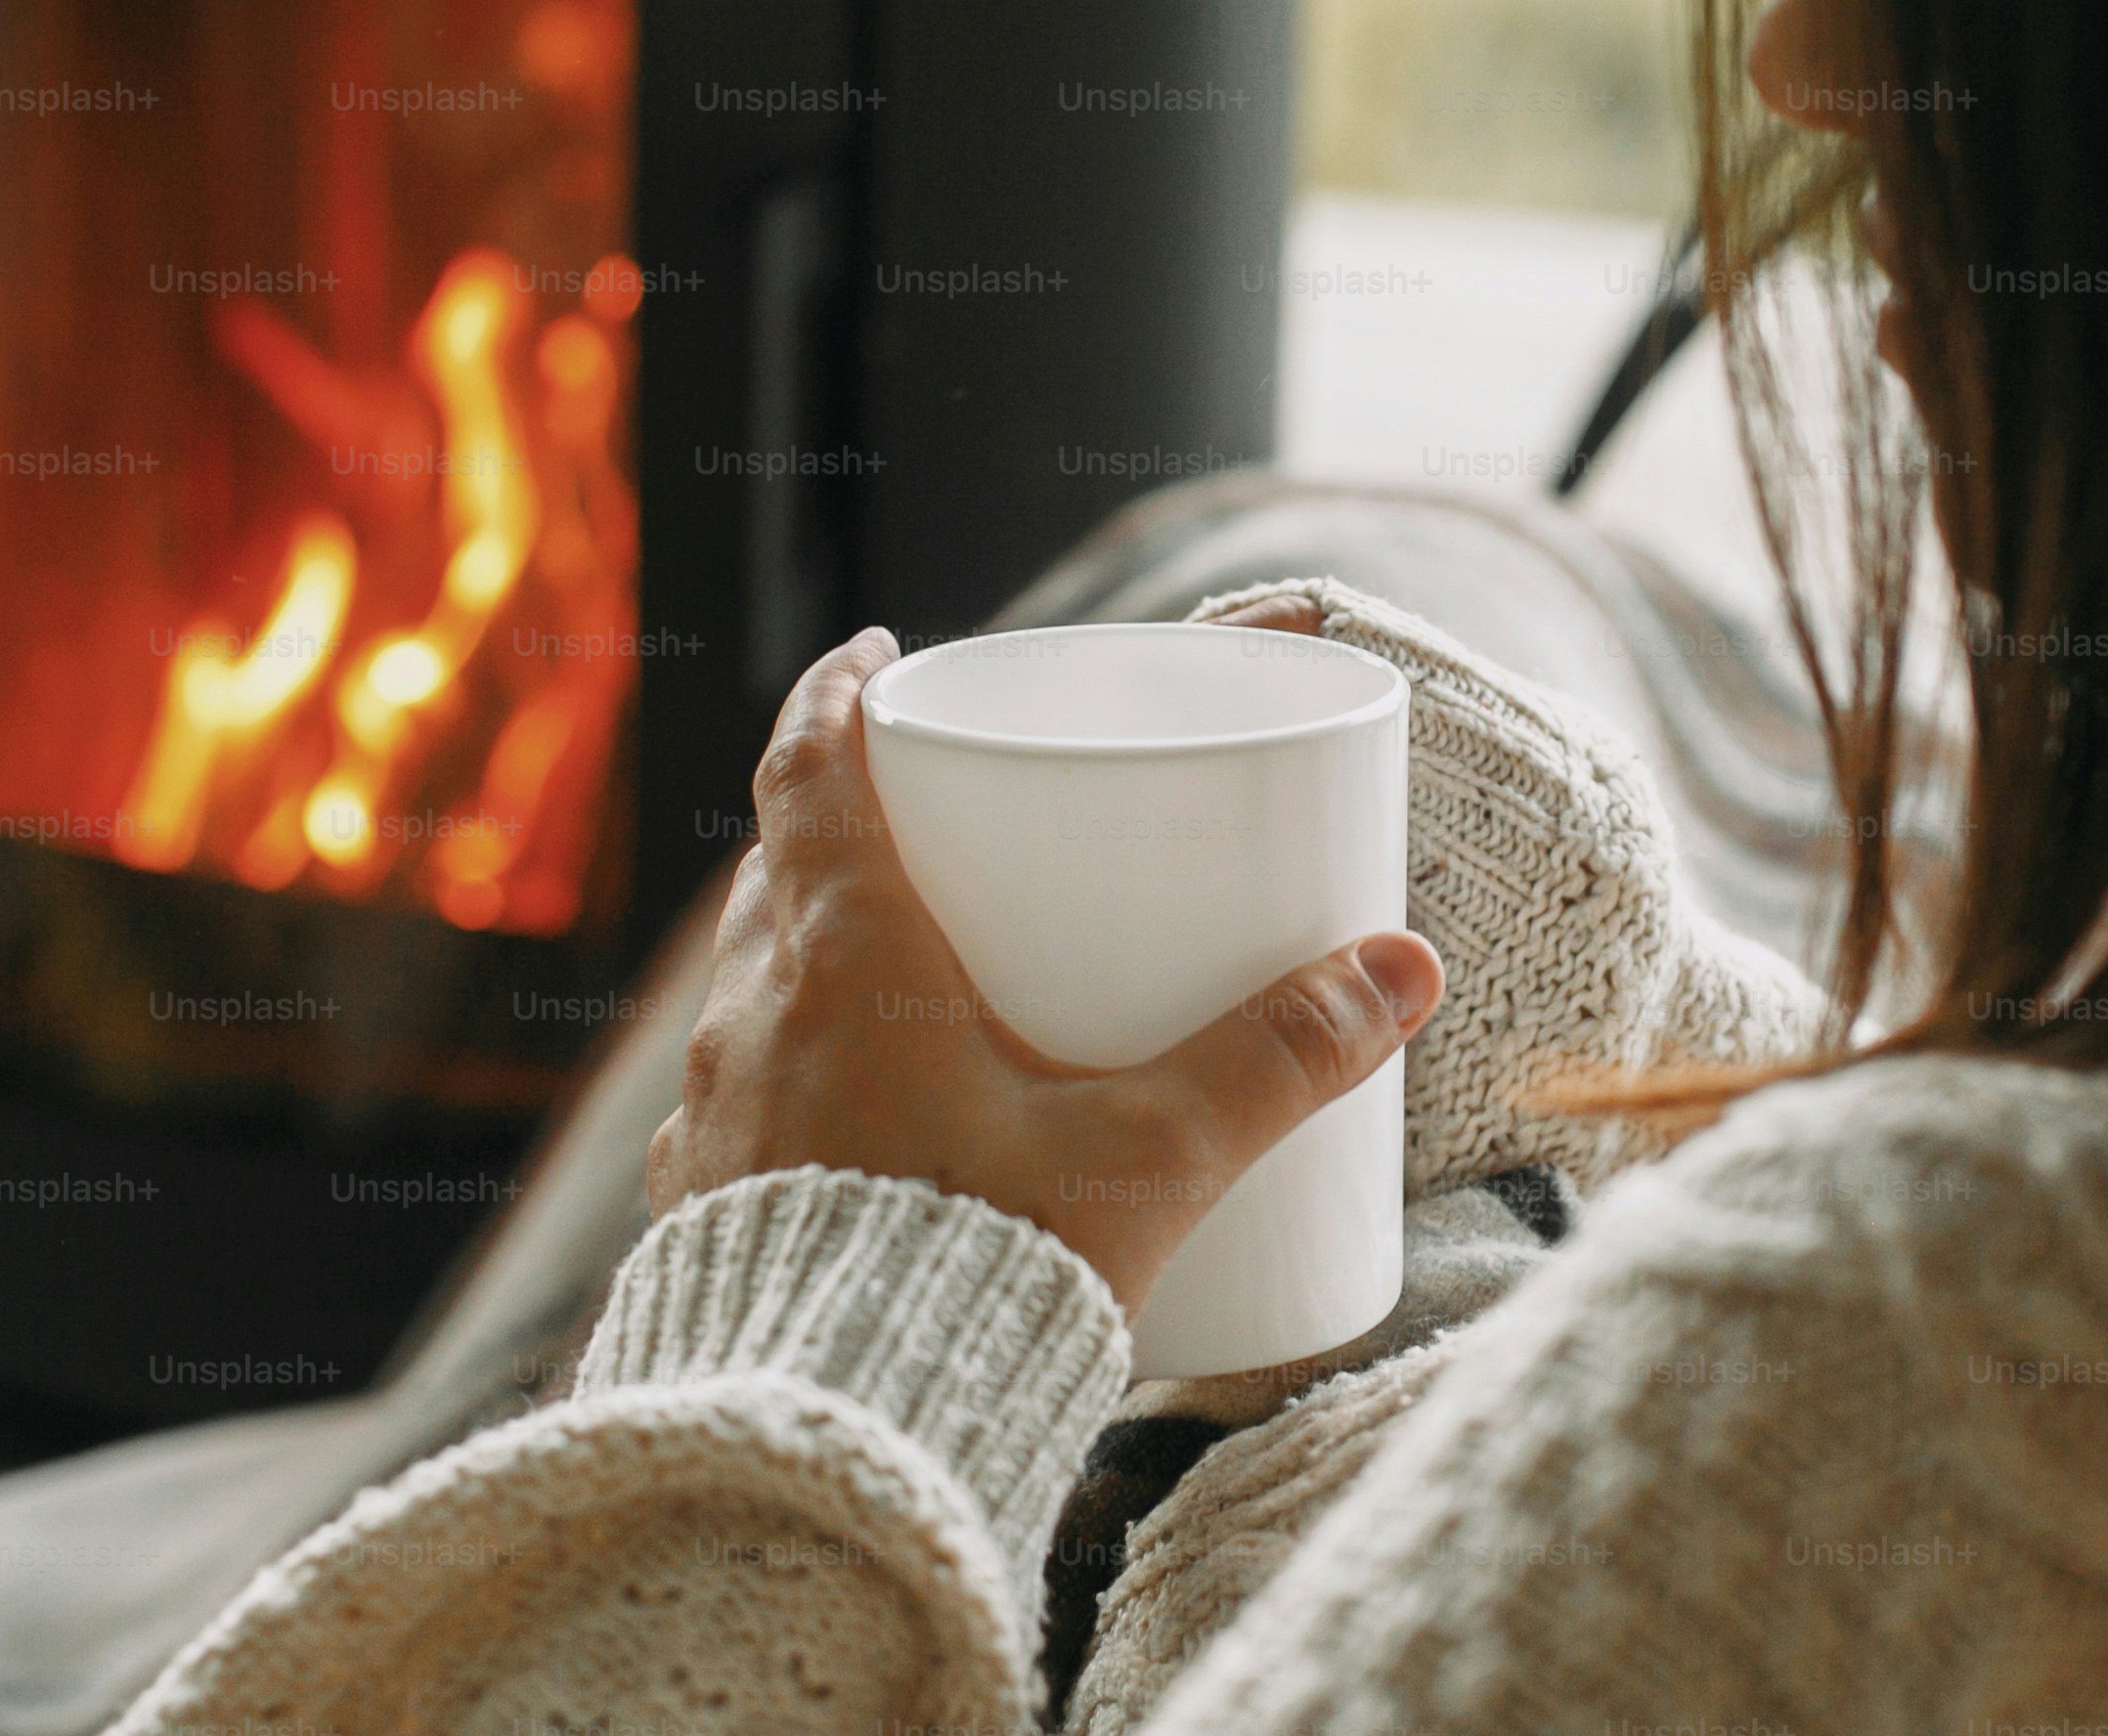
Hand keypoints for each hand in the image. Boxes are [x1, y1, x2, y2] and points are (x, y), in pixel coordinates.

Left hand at [644, 623, 1444, 1317]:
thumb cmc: (976, 1279)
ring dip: (816, 957)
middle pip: (783, 871)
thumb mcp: (1153, 1159)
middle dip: (851, 830)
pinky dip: (798, 1076)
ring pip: (756, 988)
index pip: (811, 769)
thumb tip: (1402, 970)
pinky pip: (744, 1102)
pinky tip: (862, 1125)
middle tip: (934, 825)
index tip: (874, 653)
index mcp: (841, 957)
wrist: (826, 1454)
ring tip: (911, 974)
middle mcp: (753, 1018)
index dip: (839, 694)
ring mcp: (713, 1119)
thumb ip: (1280, 1059)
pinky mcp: (705, 1211)